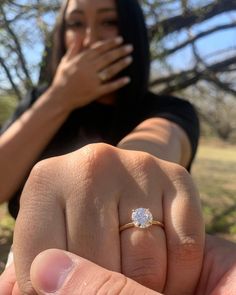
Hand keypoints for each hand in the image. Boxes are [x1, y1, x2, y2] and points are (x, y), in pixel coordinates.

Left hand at [13, 143, 203, 293]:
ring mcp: (138, 166)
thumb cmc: (79, 213)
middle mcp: (91, 164)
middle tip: (105, 284)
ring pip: (144, 265)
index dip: (59, 293)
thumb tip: (10, 293)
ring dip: (140, 286)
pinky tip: (164, 270)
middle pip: (95, 267)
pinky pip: (184, 248)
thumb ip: (29, 267)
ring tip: (131, 281)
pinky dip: (179, 273)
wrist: (122, 176)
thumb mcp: (48, 233)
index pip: (41, 270)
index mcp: (45, 180)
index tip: (73, 289)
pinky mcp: (177, 176)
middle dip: (102, 288)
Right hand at [50, 37, 132, 111]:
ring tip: (130, 59)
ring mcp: (92, 81)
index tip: (120, 39)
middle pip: (107, 58)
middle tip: (130, 47)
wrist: (59, 98)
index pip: (98, 49)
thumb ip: (74, 48)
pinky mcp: (95, 92)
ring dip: (121, 64)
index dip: (110, 43)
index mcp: (81, 60)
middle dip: (119, 51)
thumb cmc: (62, 78)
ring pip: (109, 70)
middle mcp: (87, 69)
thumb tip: (81, 35)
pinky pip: (109, 87)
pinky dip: (119, 83)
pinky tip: (128, 79)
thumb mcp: (66, 61)